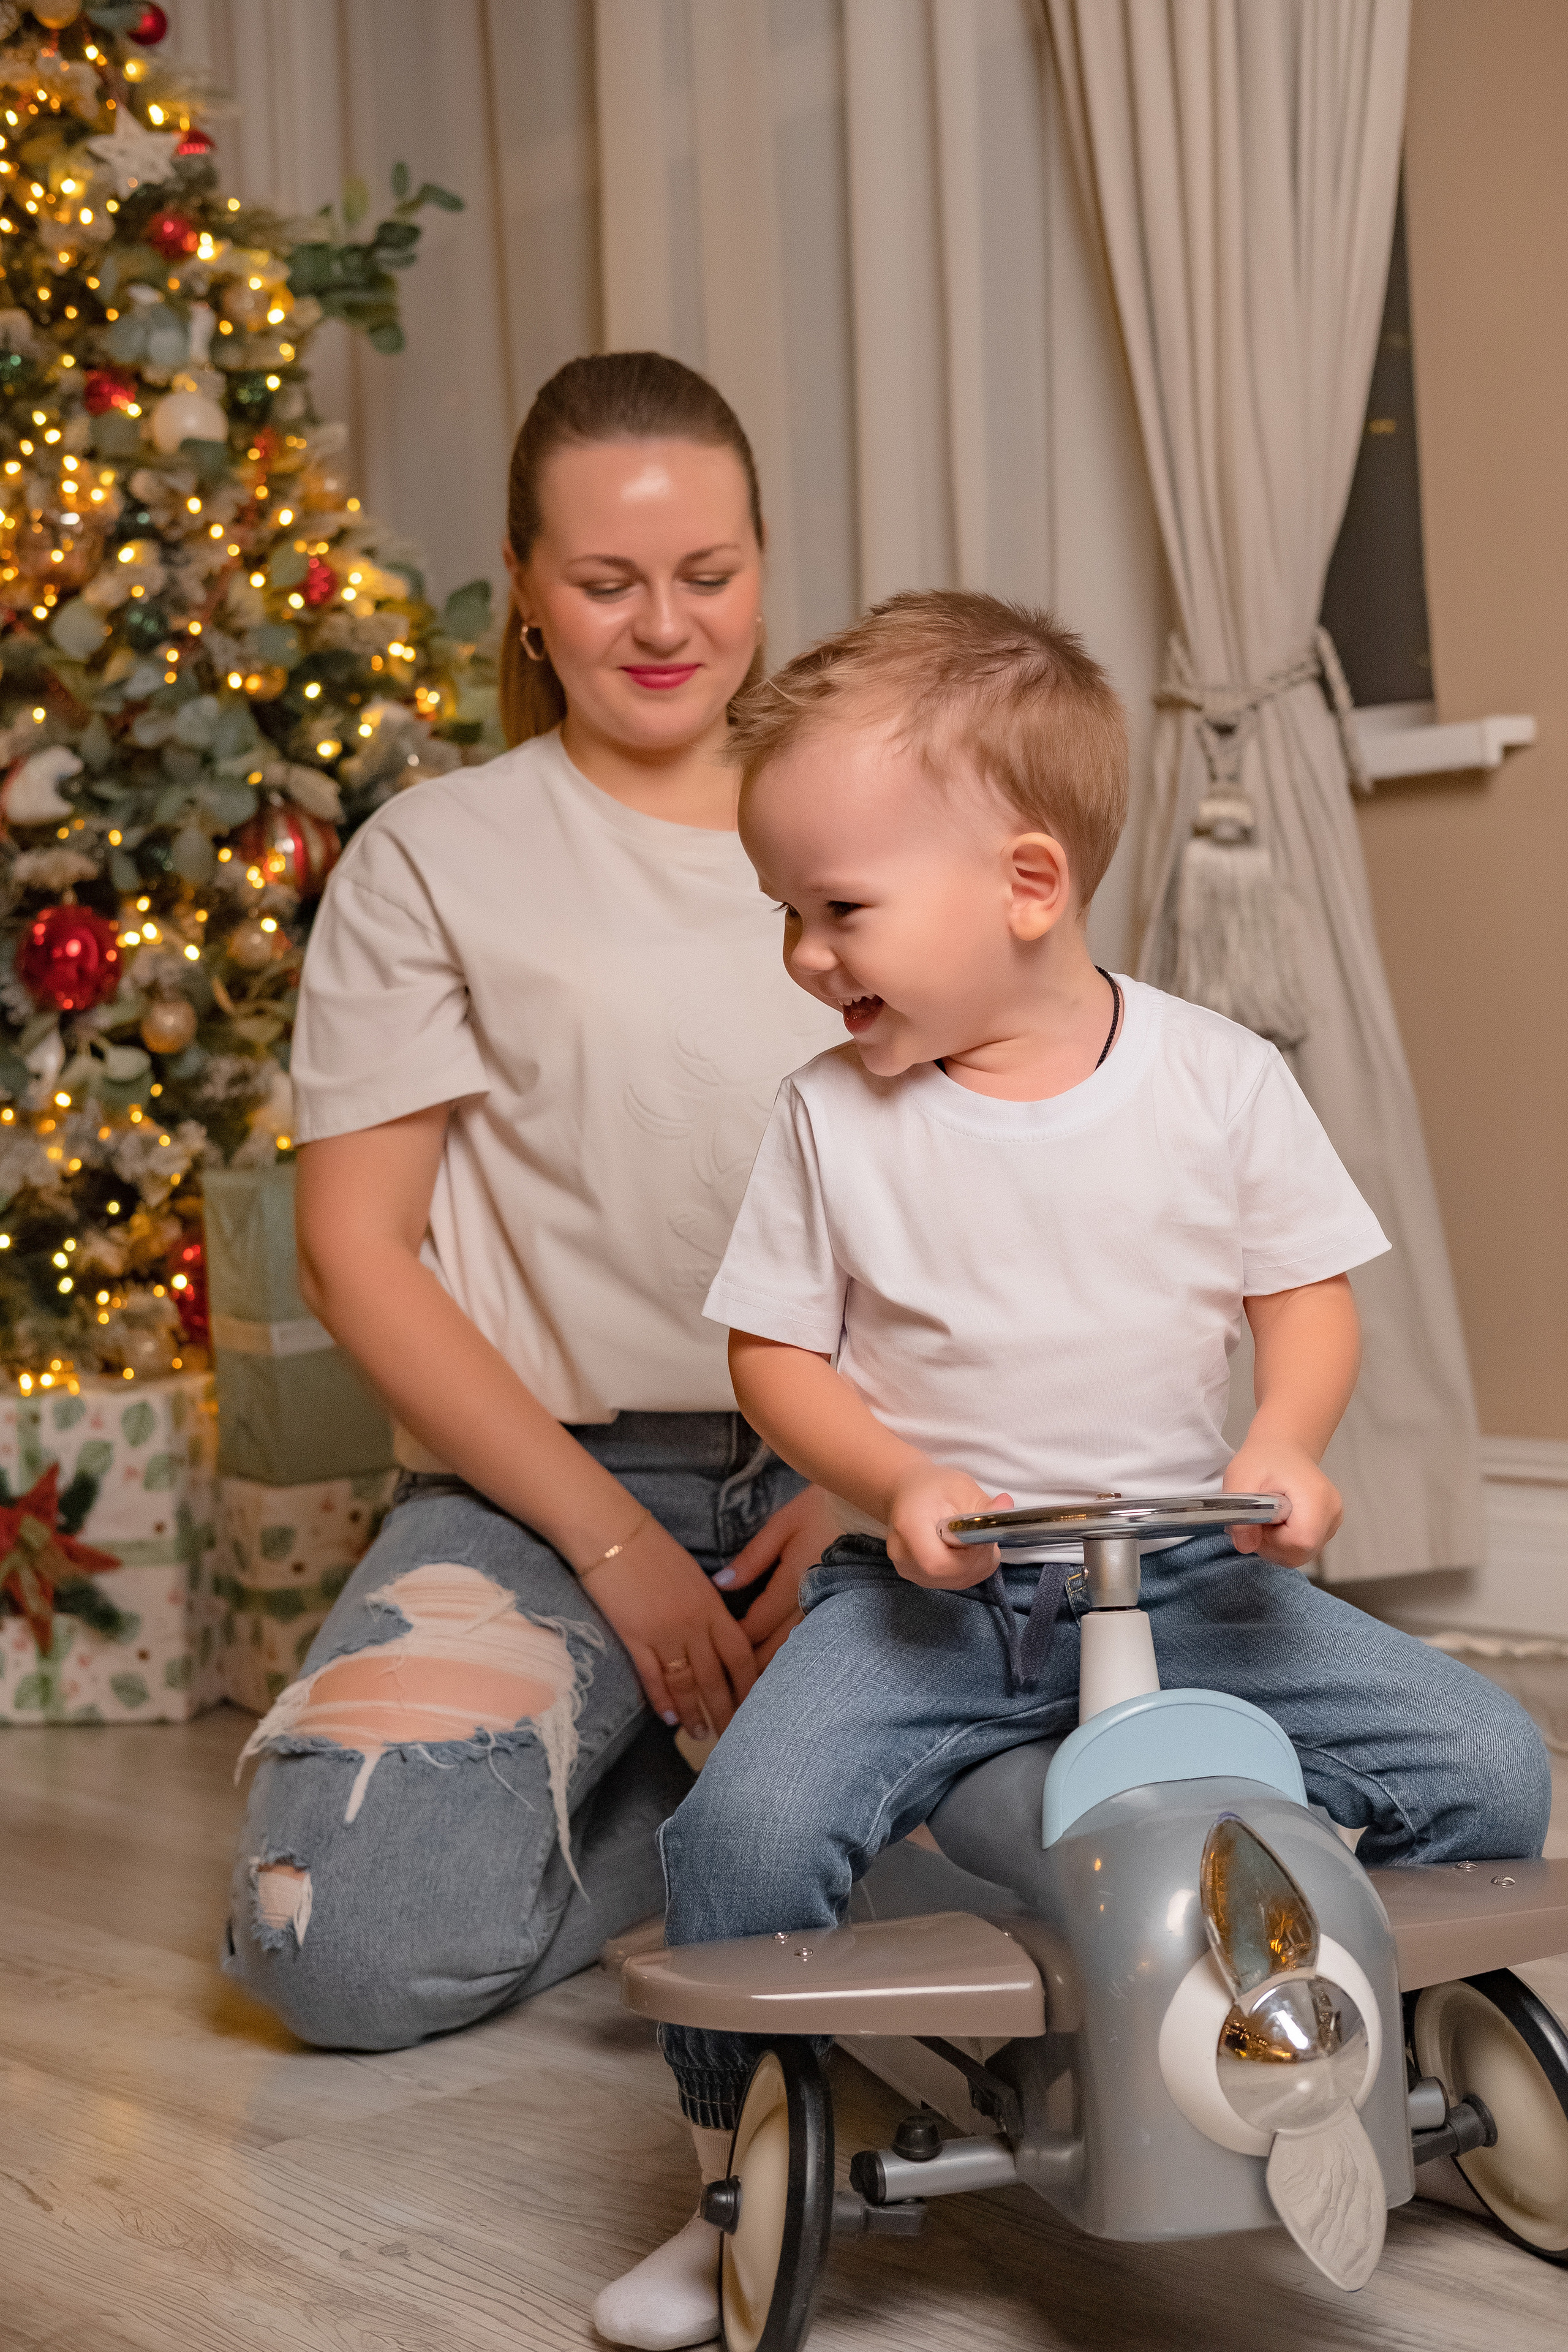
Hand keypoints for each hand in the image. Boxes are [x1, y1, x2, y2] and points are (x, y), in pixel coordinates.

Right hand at [584, 1516, 756, 1740]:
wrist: (609, 1532)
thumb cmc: (651, 1546)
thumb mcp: (691, 1574)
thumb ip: (706, 1606)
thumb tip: (715, 1636)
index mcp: (711, 1604)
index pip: (739, 1654)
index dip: (749, 1684)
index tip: (756, 1706)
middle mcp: (693, 1623)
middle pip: (716, 1677)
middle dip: (725, 1709)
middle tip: (732, 1735)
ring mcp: (663, 1632)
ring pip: (686, 1683)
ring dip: (694, 1712)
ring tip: (700, 1734)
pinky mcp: (634, 1637)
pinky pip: (653, 1677)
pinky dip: (662, 1700)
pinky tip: (668, 1718)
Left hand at [718, 1485, 842, 1669]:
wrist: (879, 1507)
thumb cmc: (826, 1508)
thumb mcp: (783, 1524)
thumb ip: (752, 1559)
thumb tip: (720, 1585)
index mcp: (793, 1581)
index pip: (756, 1625)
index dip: (734, 1640)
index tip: (715, 1649)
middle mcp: (813, 1603)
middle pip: (776, 1648)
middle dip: (752, 1666)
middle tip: (730, 1682)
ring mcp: (834, 1611)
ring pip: (800, 1651)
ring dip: (777, 1668)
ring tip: (755, 1687)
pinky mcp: (848, 1611)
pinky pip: (819, 1643)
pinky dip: (802, 1657)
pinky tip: (792, 1670)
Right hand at [886, 1464, 1014, 1589]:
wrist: (908, 1493)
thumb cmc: (933, 1487)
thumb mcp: (961, 1487)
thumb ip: (983, 1504)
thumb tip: (1007, 1506)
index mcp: (909, 1526)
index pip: (937, 1562)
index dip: (969, 1556)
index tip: (983, 1538)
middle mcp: (902, 1555)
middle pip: (948, 1574)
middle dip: (977, 1559)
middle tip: (985, 1536)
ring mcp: (908, 1570)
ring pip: (954, 1580)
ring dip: (975, 1564)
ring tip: (974, 1539)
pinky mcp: (918, 1577)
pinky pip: (952, 1581)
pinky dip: (968, 1569)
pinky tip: (967, 1550)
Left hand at [1224, 1438, 1341, 1568]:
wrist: (1282, 1447)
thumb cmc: (1263, 1459)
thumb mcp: (1240, 1479)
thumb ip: (1240, 1515)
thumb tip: (1246, 1546)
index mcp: (1317, 1497)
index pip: (1301, 1541)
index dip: (1273, 1541)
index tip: (1258, 1522)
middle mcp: (1332, 1512)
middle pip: (1302, 1553)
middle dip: (1272, 1545)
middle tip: (1258, 1521)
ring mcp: (1333, 1520)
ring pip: (1303, 1554)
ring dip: (1278, 1544)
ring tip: (1268, 1518)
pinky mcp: (1328, 1526)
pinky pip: (1305, 1548)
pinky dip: (1286, 1542)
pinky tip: (1278, 1521)